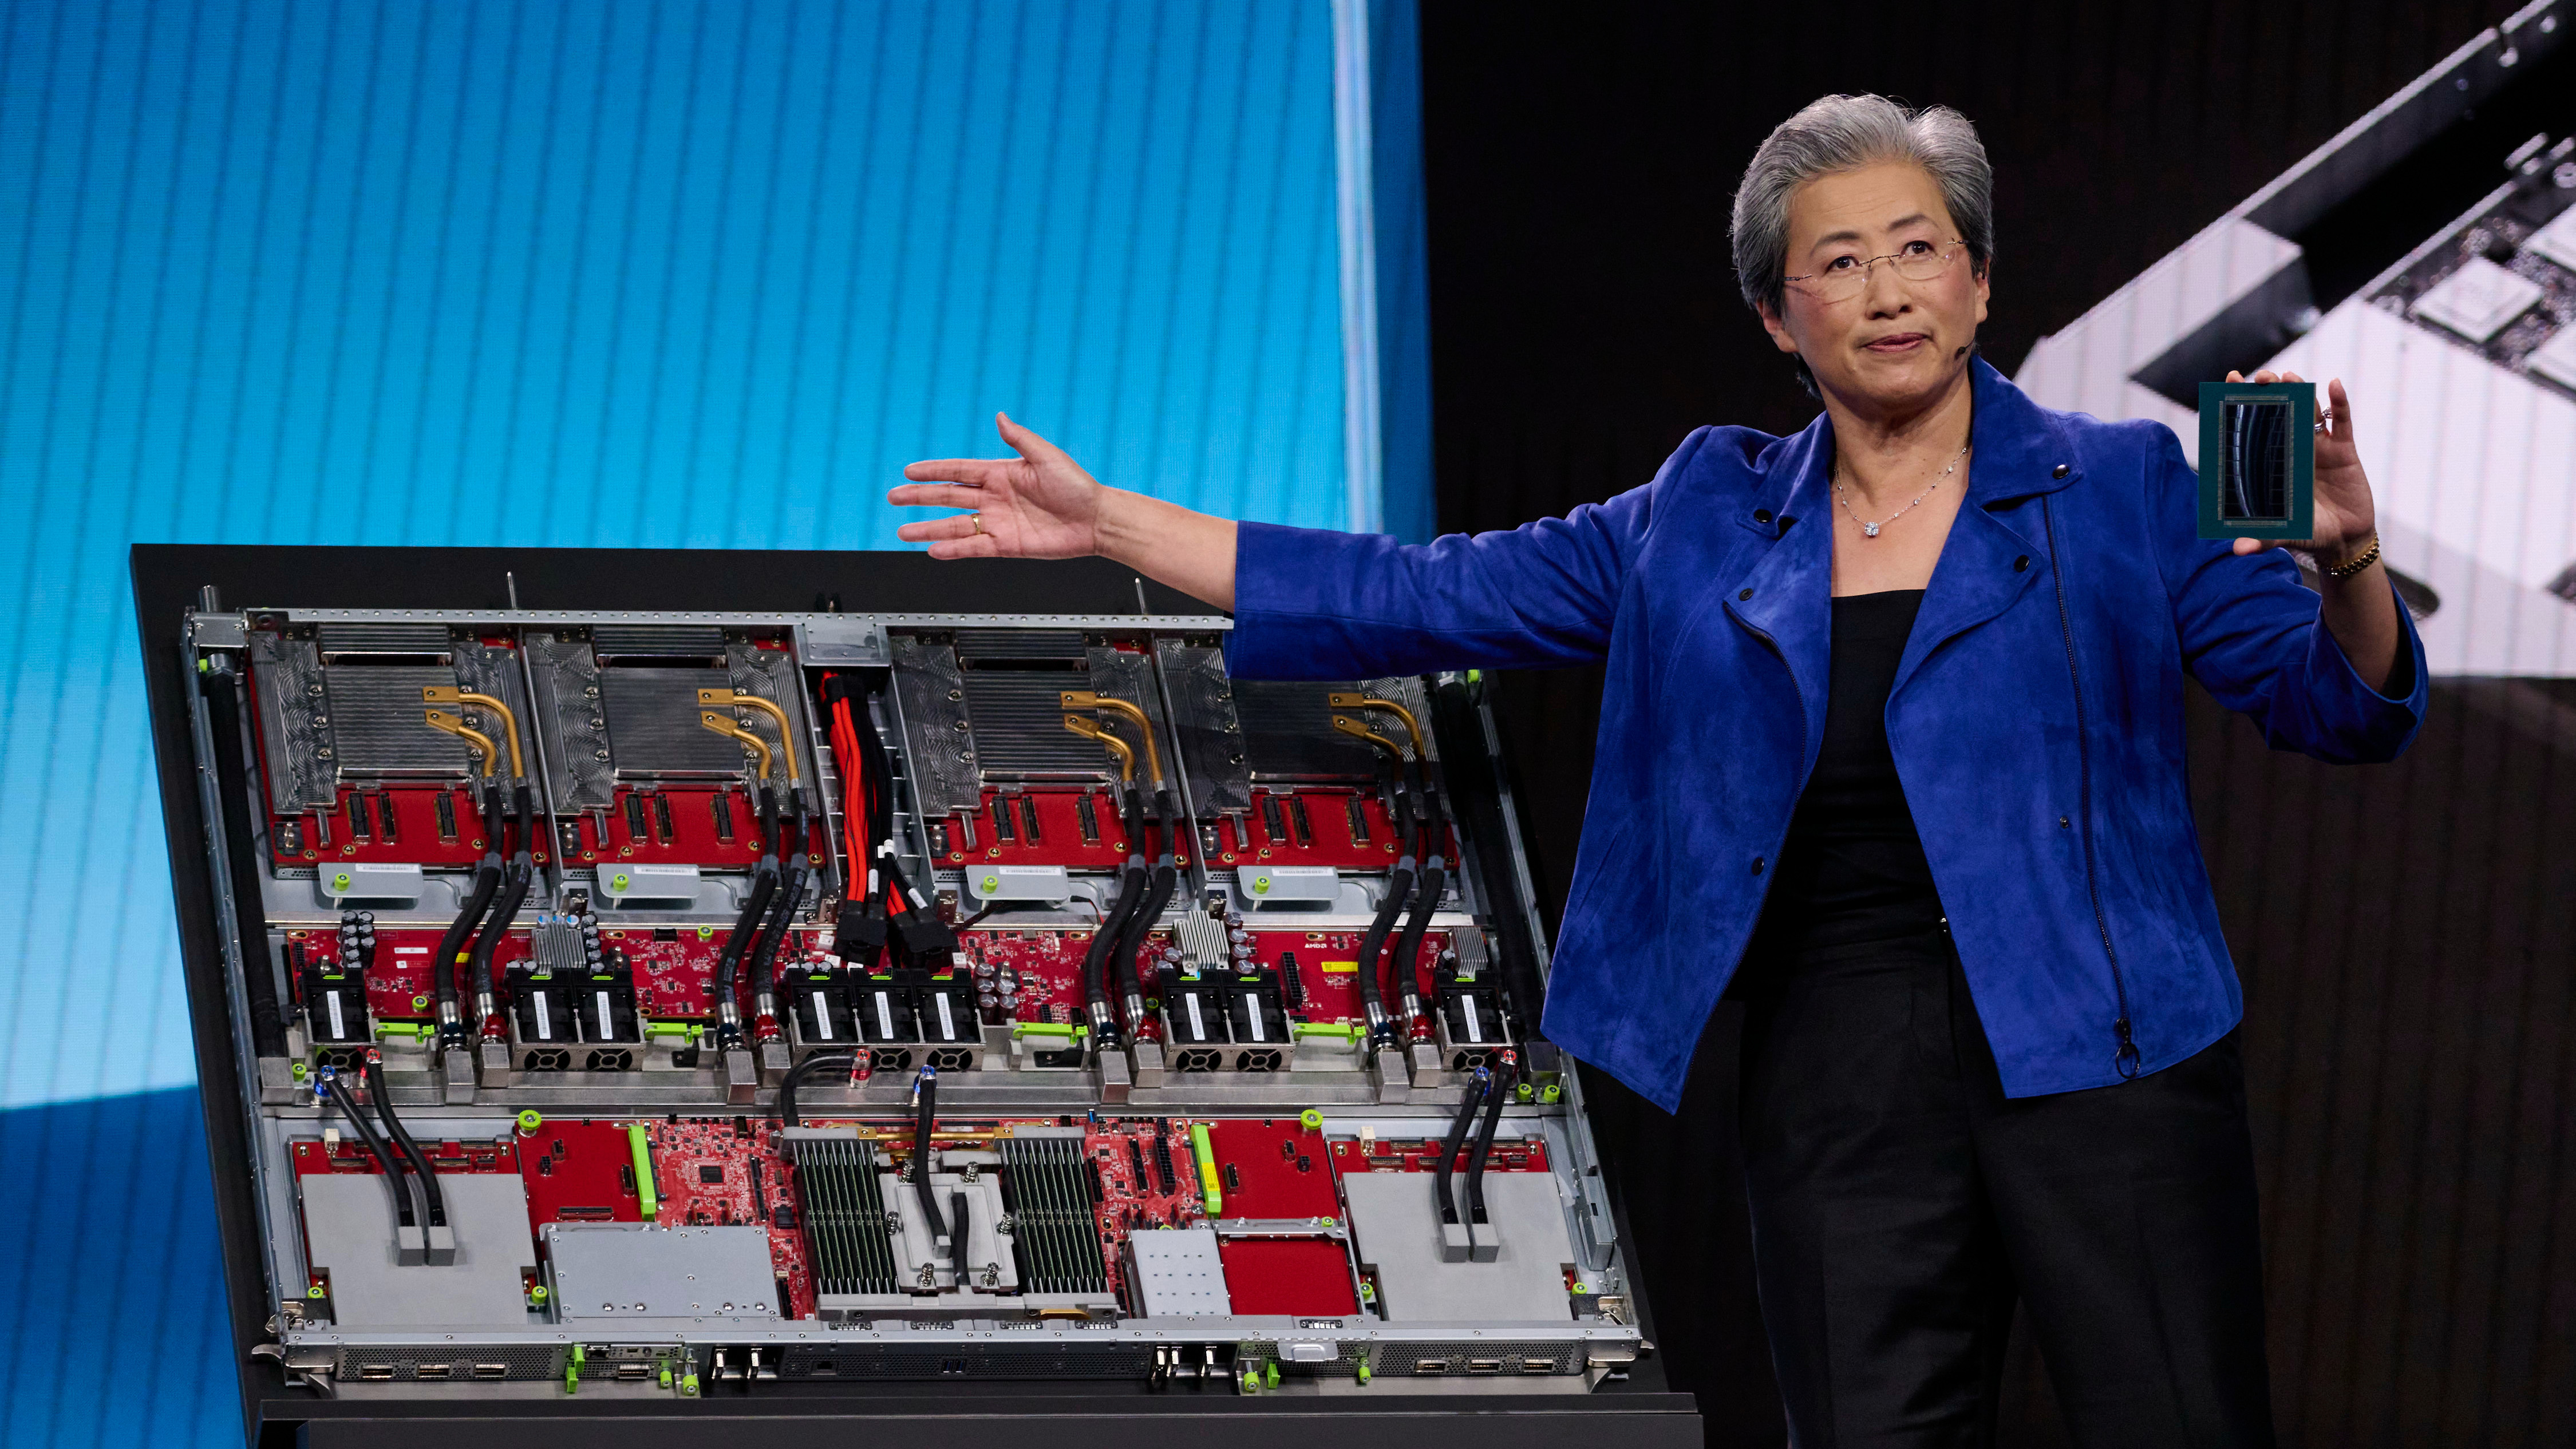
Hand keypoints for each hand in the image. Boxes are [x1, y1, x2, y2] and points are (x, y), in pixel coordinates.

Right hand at [891, 413, 1106, 559]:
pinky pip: (973, 547)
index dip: (933, 471)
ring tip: (903, 532)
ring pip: (954, 525)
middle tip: (894, 498)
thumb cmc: (1078, 486)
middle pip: (948, 497)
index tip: (909, 471)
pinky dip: (953, 549)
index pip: (958, 471)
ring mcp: (998, 522)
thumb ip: (1020, 439)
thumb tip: (1000, 417)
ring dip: (928, 528)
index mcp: (1001, 473)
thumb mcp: (1047, 457)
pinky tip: (933, 550)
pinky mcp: (1007, 545)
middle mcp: (995, 498)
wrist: (1096, 520)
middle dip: (919, 497)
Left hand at [2222, 370, 2375, 564]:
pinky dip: (2339, 403)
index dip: (2243, 404)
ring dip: (2300, 392)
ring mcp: (2319, 448)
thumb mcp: (2286, 534)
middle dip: (2271, 393)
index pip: (2254, 429)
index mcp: (2272, 465)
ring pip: (2308, 412)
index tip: (2230, 380)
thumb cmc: (2308, 533)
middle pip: (2280, 413)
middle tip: (2262, 376)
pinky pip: (2341, 423)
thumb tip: (2237, 550)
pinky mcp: (2344, 451)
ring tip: (2289, 376)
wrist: (2344, 540)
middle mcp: (2292, 451)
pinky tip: (2333, 385)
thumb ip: (2264, 538)